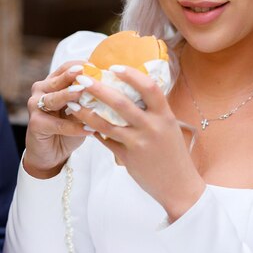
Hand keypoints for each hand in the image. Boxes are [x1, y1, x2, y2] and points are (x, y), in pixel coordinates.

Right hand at [25, 61, 92, 177]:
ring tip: (82, 92)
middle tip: (86, 73)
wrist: (53, 153)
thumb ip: (90, 97)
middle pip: (59, 80)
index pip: (66, 68)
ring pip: (54, 98)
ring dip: (69, 95)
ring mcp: (36, 106)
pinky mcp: (35, 124)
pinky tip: (89, 128)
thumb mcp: (82, 109)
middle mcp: (42, 90)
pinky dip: (74, 127)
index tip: (98, 66)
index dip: (81, 66)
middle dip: (73, 76)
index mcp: (53, 82)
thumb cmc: (70, 128)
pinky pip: (58, 124)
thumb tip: (114, 87)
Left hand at [70, 67, 205, 220]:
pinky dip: (94, 131)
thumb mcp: (169, 128)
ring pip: (106, 124)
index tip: (114, 67)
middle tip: (82, 78)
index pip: (149, 87)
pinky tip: (83, 124)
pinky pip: (105, 141)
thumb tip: (132, 92)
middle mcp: (152, 128)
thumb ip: (154, 112)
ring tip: (73, 104)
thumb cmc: (174, 153)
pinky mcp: (127, 158)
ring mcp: (138, 143)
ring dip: (86, 112)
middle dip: (99, 88)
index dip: (131, 74)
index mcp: (165, 116)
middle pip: (121, 103)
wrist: (179, 186)